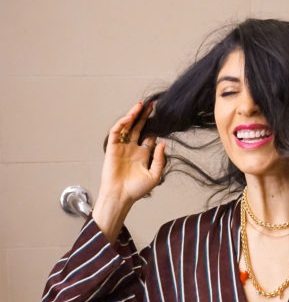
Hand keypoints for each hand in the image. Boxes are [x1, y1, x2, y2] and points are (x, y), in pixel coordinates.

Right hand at [92, 102, 165, 241]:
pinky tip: (130, 116)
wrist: (121, 195)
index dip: (155, 127)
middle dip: (145, 117)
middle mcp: (132, 148)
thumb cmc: (137, 189)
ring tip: (141, 105)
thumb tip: (163, 142)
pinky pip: (116, 132)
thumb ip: (160, 159)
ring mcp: (122, 147)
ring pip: (127, 127)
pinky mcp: (112, 147)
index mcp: (143, 155)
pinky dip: (122, 123)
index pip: (149, 136)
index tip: (163, 118)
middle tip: (152, 105)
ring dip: (133, 116)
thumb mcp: (155, 175)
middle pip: (139, 128)